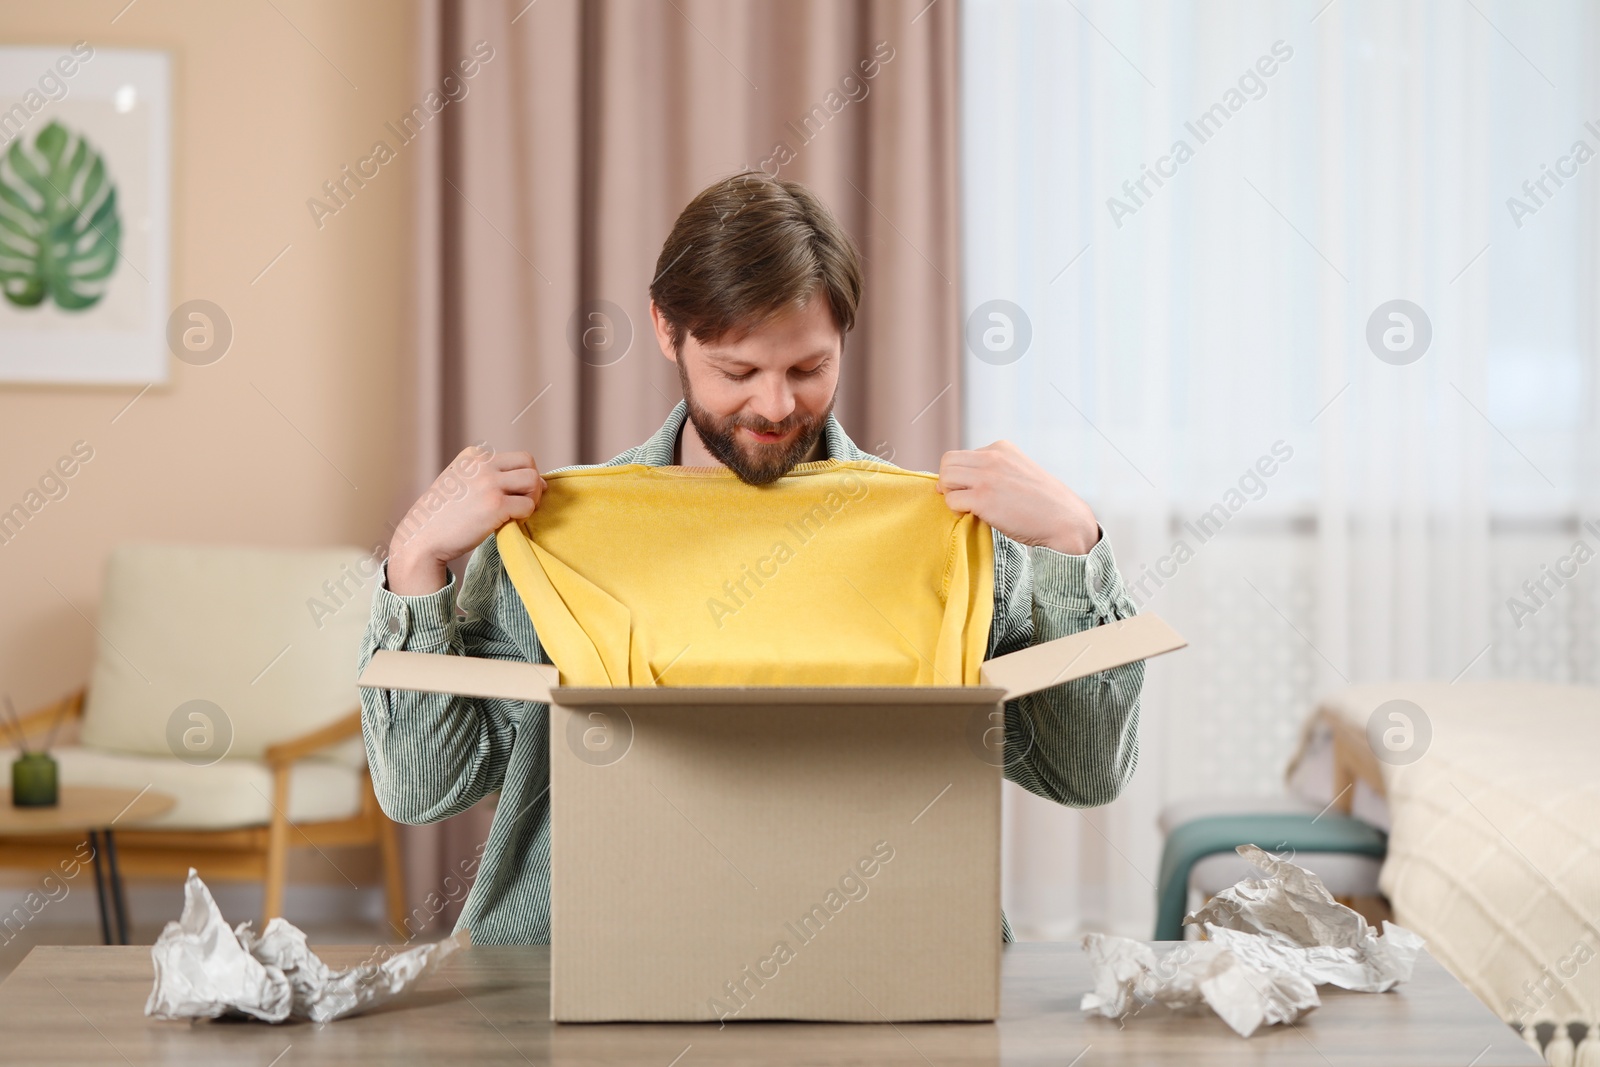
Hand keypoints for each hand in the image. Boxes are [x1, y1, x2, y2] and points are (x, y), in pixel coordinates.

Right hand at [386, 445, 547, 594]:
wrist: (423, 538)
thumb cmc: (445, 516)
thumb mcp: (460, 482)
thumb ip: (488, 476)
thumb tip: (536, 481)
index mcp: (473, 456)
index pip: (515, 457)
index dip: (521, 477)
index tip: (515, 494)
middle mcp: (481, 464)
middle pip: (528, 462)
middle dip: (533, 483)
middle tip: (525, 502)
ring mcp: (488, 483)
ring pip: (533, 479)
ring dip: (533, 498)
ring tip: (519, 513)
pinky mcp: (495, 505)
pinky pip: (528, 505)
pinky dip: (525, 515)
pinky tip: (510, 523)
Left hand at [936, 440, 1099, 555]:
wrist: (1064, 520)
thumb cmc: (1042, 503)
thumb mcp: (1019, 471)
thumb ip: (995, 469)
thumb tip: (963, 481)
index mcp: (1001, 448)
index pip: (963, 455)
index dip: (962, 475)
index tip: (972, 489)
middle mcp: (992, 457)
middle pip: (947, 462)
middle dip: (948, 482)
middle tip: (960, 498)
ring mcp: (987, 476)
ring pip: (944, 477)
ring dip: (949, 494)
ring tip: (965, 507)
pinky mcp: (982, 498)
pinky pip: (950, 500)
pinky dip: (955, 511)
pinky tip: (972, 516)